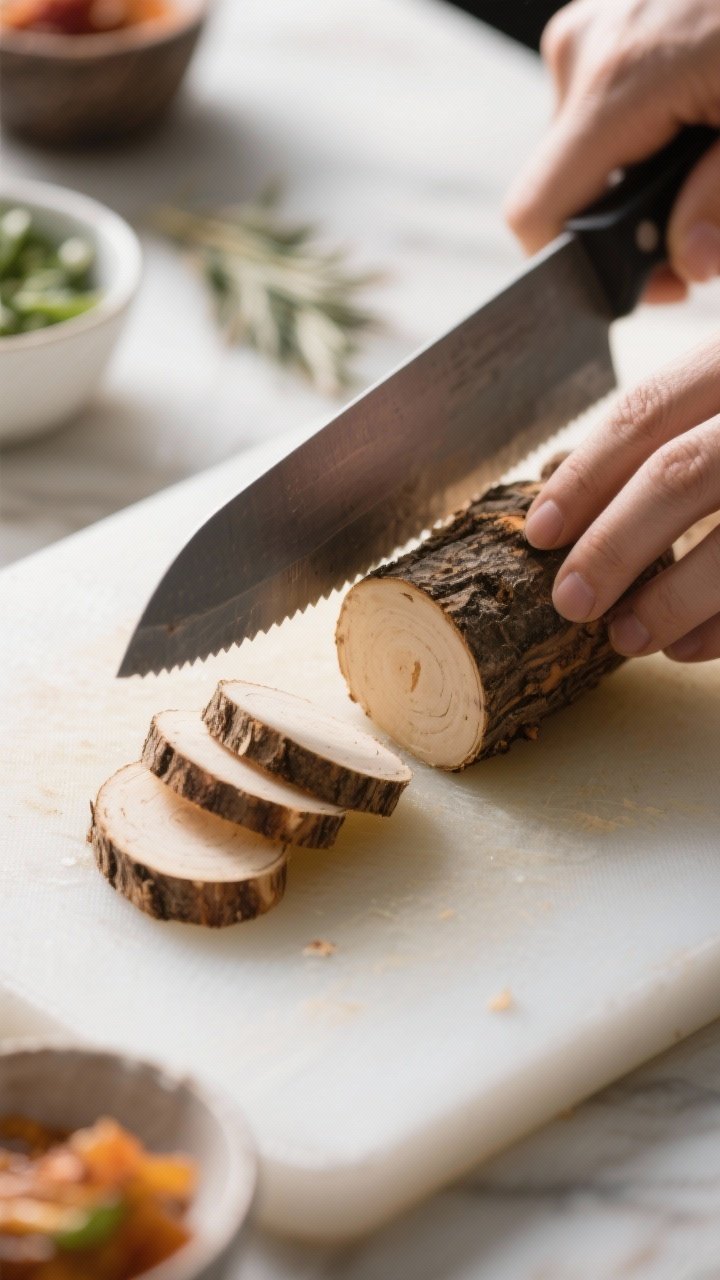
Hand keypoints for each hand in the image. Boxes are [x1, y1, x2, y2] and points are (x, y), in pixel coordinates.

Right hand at [505, 0, 719, 301]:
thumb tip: (690, 263)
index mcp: (616, 80)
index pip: (536, 212)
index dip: (578, 268)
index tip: (645, 284)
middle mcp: (585, 51)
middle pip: (567, 189)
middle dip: (631, 227)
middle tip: (703, 235)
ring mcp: (594, 30)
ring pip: (588, 152)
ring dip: (643, 182)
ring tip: (710, 162)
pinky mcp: (611, 21)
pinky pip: (606, 109)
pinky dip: (648, 137)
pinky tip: (698, 124)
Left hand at [524, 336, 719, 661]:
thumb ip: (681, 423)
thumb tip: (570, 494)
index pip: (650, 409)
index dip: (586, 475)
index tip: (538, 531)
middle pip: (682, 472)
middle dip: (614, 545)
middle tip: (570, 601)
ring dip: (672, 599)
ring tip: (626, 638)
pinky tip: (692, 647)